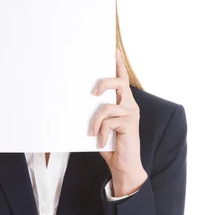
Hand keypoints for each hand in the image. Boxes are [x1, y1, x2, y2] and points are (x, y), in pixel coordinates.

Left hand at [89, 48, 147, 195]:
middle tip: (92, 93)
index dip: (119, 64)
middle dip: (105, 83)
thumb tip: (83, 100)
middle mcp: (130, 105)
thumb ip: (97, 112)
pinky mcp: (129, 123)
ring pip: (107, 106)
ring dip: (95, 122)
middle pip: (120, 82)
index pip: (122, 78)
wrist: (123, 165)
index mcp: (124, 102)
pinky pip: (107, 122)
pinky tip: (100, 142)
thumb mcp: (101, 125)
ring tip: (91, 133)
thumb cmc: (111, 144)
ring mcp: (131, 113)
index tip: (113, 50)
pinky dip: (100, 133)